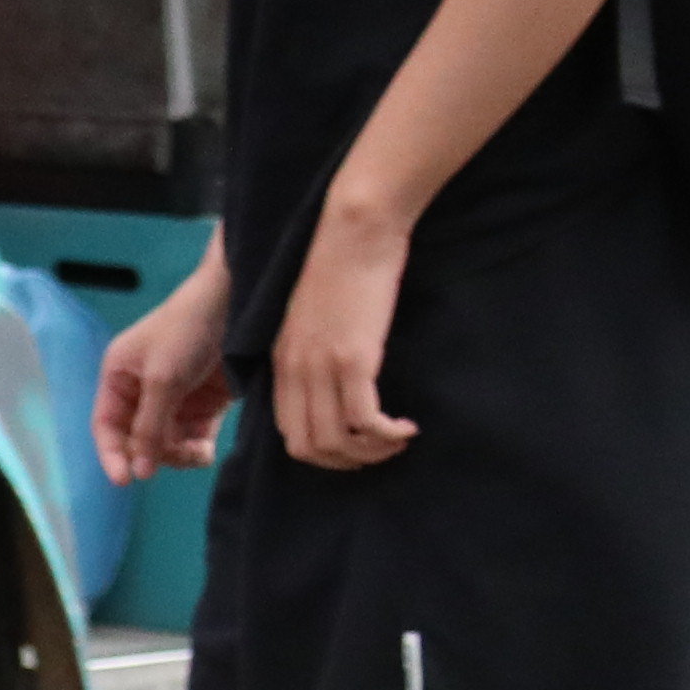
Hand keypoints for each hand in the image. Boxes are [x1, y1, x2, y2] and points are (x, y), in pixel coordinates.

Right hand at [97, 254, 234, 484]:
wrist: (237, 306)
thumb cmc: (188, 331)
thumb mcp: (162, 379)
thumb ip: (149, 427)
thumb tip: (138, 471)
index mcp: (119, 377)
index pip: (106, 425)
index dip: (112, 453)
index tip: (125, 481)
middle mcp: (142, 391)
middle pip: (138, 440)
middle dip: (155, 453)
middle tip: (177, 454)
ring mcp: (174, 400)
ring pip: (167, 445)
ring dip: (179, 454)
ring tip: (198, 451)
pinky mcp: (204, 405)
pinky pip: (193, 440)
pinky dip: (198, 450)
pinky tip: (206, 450)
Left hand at [265, 196, 421, 471]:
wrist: (353, 227)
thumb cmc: (343, 265)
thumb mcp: (315, 314)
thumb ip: (315, 348)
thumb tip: (338, 379)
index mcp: (281, 360)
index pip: (288, 431)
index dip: (325, 452)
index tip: (359, 444)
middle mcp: (294, 368)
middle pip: (308, 448)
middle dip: (347, 462)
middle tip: (382, 449)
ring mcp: (321, 365)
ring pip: (336, 441)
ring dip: (372, 452)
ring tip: (399, 439)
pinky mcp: (353, 357)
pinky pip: (365, 420)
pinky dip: (387, 435)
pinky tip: (408, 427)